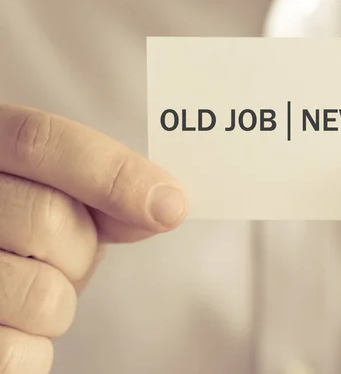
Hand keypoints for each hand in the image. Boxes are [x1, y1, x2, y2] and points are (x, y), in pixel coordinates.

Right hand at [0, 105, 187, 373]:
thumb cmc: (19, 222)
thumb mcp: (52, 189)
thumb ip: (100, 188)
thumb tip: (166, 205)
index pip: (41, 141)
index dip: (113, 172)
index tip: (172, 207)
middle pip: (49, 219)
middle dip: (81, 246)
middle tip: (65, 253)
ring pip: (42, 293)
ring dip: (59, 301)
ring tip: (29, 284)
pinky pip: (17, 352)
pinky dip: (34, 347)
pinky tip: (13, 323)